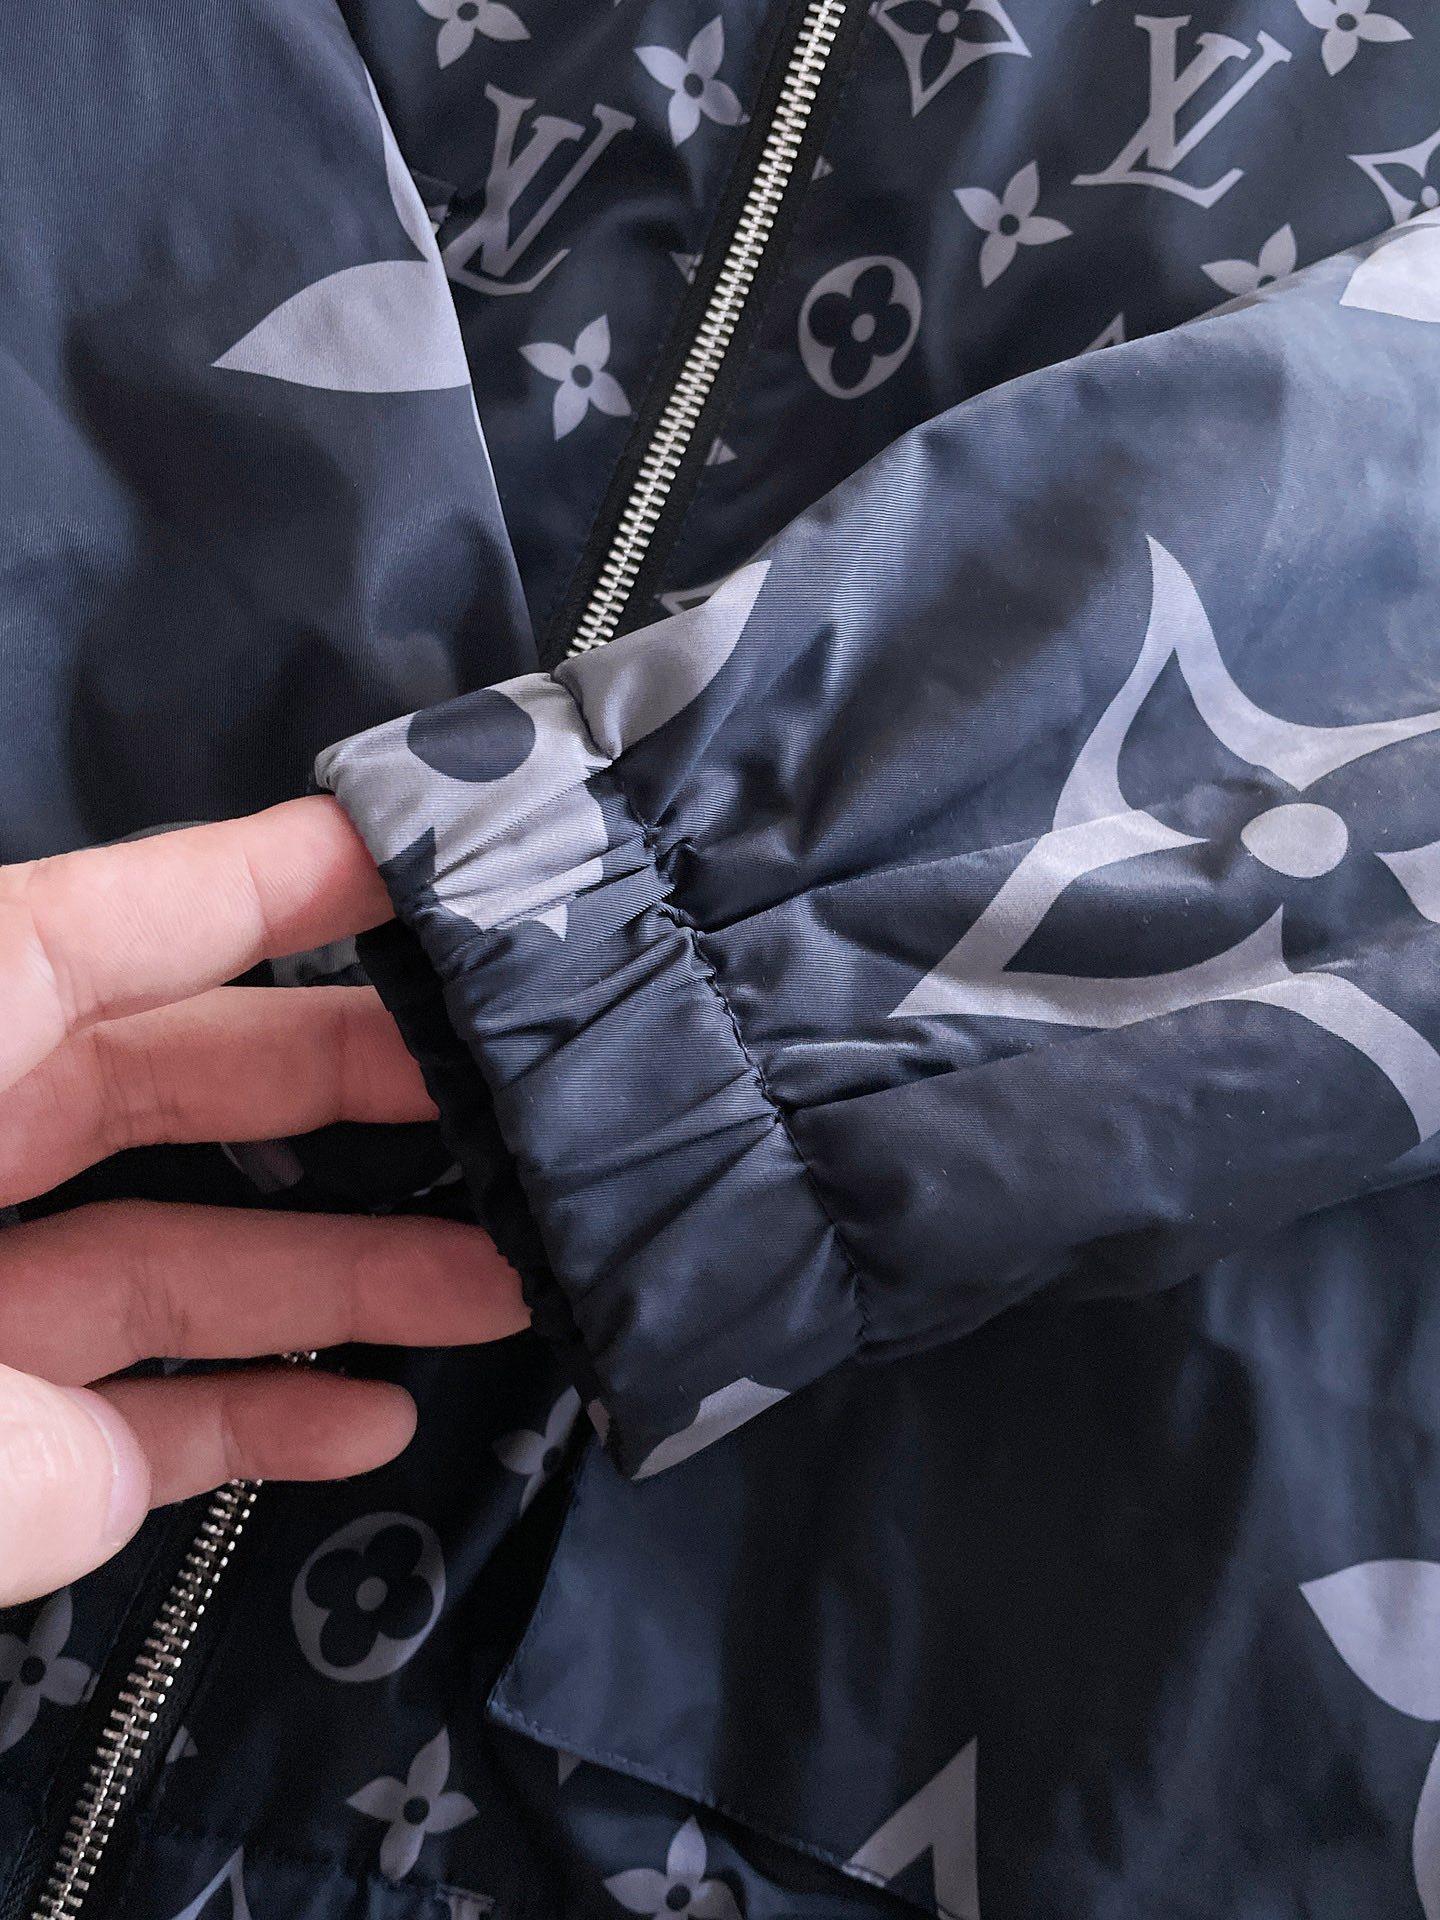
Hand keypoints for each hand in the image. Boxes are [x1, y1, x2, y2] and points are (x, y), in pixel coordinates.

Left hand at [0, 798, 527, 1604]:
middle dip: (361, 1068)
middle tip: (517, 1061)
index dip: (265, 877)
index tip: (423, 839)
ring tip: (512, 1273)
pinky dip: (258, 1409)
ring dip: (353, 1264)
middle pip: (172, 1073)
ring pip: (182, 1252)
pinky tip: (378, 1415)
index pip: (96, 932)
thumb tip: (95, 1470)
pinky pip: (139, 1409)